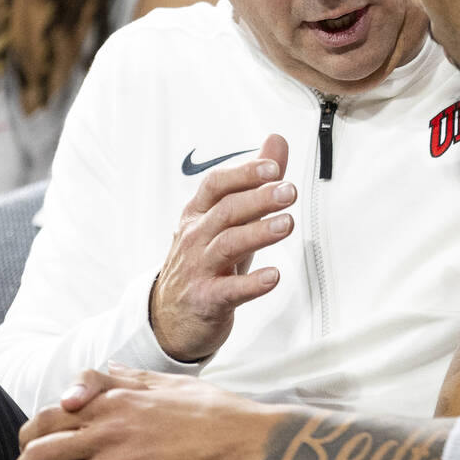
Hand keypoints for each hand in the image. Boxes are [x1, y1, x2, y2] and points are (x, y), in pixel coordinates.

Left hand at [13, 368, 275, 459]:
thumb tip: (109, 367)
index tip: (39, 452)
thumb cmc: (214, 411)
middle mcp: (110, 429)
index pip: (47, 417)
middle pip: (38, 454)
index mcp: (115, 400)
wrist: (248, 442)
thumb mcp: (169, 382)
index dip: (31, 439)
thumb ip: (132, 378)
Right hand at [152, 134, 295, 360]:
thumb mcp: (227, 219)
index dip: (244, 174)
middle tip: (289, 191)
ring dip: (259, 233)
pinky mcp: (207, 299)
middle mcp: (196, 237)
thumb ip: (254, 182)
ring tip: (286, 224)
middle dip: (259, 199)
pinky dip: (253, 283)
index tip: (272, 167)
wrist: (170, 317)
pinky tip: (273, 276)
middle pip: (226, 211)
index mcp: (198, 213)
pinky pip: (230, 289)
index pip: (216, 184)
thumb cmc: (204, 261)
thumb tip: (276, 142)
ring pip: (228, 244)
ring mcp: (199, 268)